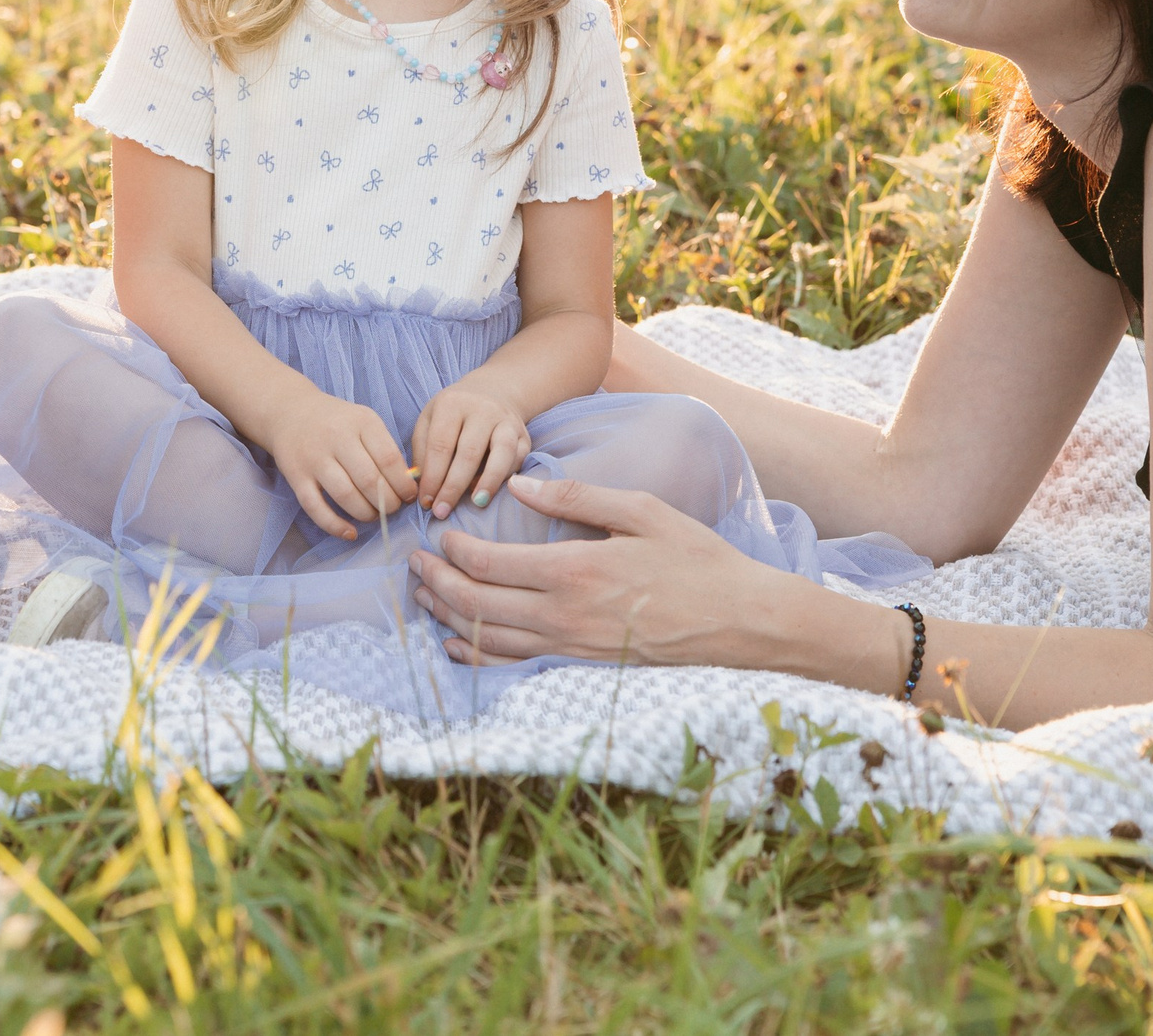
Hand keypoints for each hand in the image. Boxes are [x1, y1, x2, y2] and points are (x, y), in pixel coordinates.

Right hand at [256, 386, 417, 541]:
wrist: (290, 411)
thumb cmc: (336, 421)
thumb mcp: (365, 421)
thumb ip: (384, 449)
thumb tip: (407, 485)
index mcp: (361, 422)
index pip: (389, 459)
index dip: (403, 484)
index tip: (409, 496)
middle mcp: (337, 438)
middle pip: (369, 480)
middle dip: (388, 503)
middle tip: (392, 508)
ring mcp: (314, 458)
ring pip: (345, 496)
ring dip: (366, 514)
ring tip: (373, 515)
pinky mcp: (296, 476)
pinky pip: (316, 507)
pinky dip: (335, 526)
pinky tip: (350, 533)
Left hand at [405, 475, 764, 665]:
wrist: (740, 622)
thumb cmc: (696, 560)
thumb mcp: (641, 511)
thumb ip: (575, 498)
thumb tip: (518, 486)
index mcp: (574, 570)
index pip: (489, 564)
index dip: (454, 551)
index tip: (439, 535)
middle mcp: (563, 615)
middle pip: (476, 604)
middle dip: (436, 584)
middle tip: (413, 565)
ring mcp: (570, 648)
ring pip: (487, 639)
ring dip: (447, 617)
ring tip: (423, 598)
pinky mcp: (580, 666)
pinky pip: (515, 665)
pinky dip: (477, 655)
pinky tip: (456, 645)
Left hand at [409, 380, 530, 519]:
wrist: (493, 392)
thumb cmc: (453, 413)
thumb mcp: (429, 420)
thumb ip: (422, 451)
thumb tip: (422, 487)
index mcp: (453, 404)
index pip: (440, 445)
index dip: (432, 477)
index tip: (425, 502)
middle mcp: (483, 410)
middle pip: (469, 452)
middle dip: (453, 487)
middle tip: (441, 511)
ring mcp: (507, 421)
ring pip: (501, 453)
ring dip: (488, 482)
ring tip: (476, 504)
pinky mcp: (524, 435)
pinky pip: (517, 460)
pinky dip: (504, 478)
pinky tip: (488, 492)